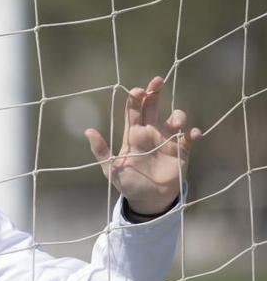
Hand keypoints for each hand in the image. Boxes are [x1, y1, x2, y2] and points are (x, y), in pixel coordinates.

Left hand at [85, 76, 202, 214]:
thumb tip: (88, 131)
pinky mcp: (181, 151)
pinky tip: (192, 135)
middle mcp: (151, 132)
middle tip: (158, 81)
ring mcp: (167, 140)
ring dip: (178, 115)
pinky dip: (193, 133)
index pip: (134, 110)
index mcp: (133, 134)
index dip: (136, 98)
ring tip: (176, 123)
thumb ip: (101, 151)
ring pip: (175, 118)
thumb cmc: (128, 182)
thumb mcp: (111, 168)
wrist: (147, 200)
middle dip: (155, 92)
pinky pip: (189, 138)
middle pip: (153, 106)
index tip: (138, 91)